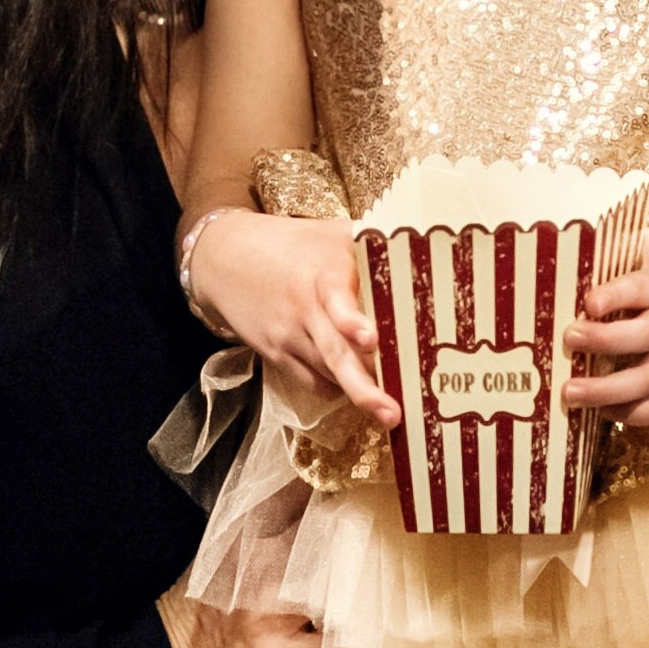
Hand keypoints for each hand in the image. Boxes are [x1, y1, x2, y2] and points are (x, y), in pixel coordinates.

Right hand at [185, 211, 397, 427]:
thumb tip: (424, 248)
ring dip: (358, 391)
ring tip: (389, 410)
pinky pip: (311, 382)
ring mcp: (288, 337)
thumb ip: (372, 244)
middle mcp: (304, 310)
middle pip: (335, 355)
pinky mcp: (276, 355)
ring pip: (328, 375)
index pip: (337, 301)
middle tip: (392, 413)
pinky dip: (336, 388)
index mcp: (322, 276)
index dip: (352, 321)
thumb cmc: (291, 244)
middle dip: (364, 389)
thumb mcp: (331, 234)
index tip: (370, 338)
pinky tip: (356, 387)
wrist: (224, 259)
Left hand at [564, 235, 648, 430]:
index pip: (638, 288)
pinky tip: (604, 412)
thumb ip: (633, 247)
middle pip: (638, 336)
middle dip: (601, 340)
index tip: (589, 302)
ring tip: (570, 392)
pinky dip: (631, 415)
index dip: (613, 295)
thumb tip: (587, 228)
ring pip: (643, 380)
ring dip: (604, 390)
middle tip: (569, 339)